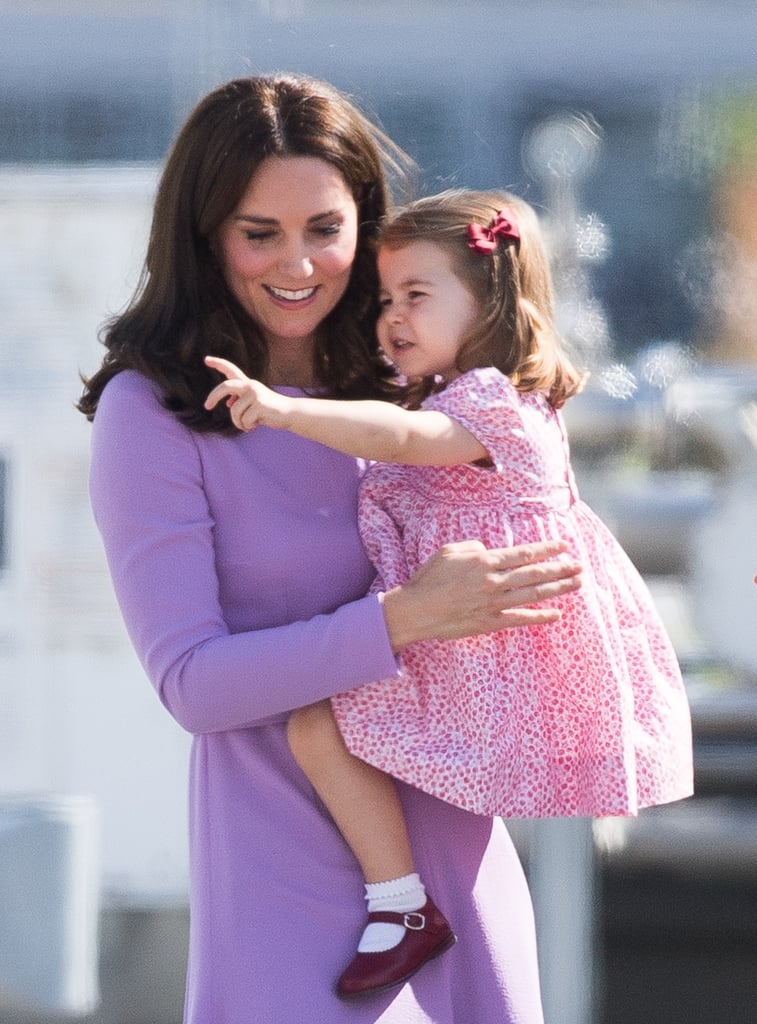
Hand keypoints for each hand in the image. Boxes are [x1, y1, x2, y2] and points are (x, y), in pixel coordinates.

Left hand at [204, 356, 291, 430]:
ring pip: (234, 412)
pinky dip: (247, 426)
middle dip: (213, 396)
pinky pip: (244, 420)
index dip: (218, 364)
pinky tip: (256, 424)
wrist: (290, 413)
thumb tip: (228, 404)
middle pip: (225, 387)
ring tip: (248, 424)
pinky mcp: (259, 405)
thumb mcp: (253, 403)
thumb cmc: (270, 410)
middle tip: (207, 406)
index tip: (206, 359)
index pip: (231, 370)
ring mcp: (255, 394)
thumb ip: (240, 401)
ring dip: (239, 423)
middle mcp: (250, 385)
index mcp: (248, 383)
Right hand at [381, 539, 581, 651]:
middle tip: (580, 566)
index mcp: (485, 562)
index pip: (524, 554)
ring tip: (577, 583)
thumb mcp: (449, 551)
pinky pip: (521, 619)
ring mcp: (494, 604)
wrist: (417, 611)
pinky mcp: (490, 623)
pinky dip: (540, 617)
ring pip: (534, 595)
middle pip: (535, 574)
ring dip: (558, 589)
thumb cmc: (429, 578)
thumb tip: (489, 551)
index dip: (547, 550)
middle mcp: (494, 582)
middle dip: (560, 569)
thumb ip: (474, 547)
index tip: (564, 546)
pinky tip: (557, 614)